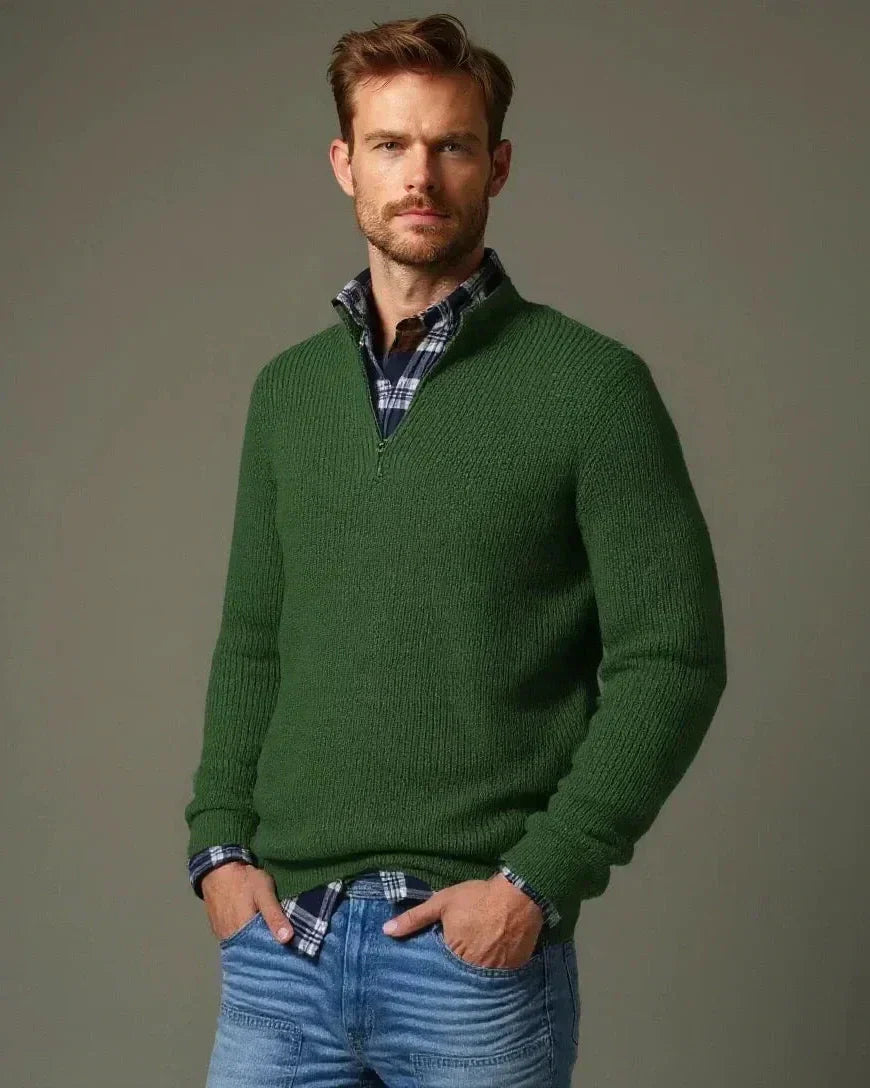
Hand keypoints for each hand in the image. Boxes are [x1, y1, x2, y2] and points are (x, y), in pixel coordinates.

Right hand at [202, 861, 293, 944]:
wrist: (218, 869)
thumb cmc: (243, 879)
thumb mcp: (264, 892)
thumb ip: (274, 915)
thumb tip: (287, 939)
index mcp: (243, 932)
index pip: (262, 952)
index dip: (274, 953)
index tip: (286, 952)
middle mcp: (230, 939)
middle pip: (251, 951)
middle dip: (264, 950)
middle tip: (279, 945)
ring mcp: (222, 935)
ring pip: (242, 947)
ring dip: (254, 945)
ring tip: (268, 939)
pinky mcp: (218, 930)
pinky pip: (234, 941)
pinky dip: (244, 940)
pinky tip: (253, 933)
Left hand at [381, 873, 543, 967]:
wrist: (519, 895)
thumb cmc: (477, 898)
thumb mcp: (442, 902)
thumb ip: (414, 918)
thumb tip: (386, 931)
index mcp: (453, 954)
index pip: (436, 971)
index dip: (433, 968)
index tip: (430, 965)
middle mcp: (472, 970)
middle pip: (456, 978)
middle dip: (451, 976)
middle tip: (448, 970)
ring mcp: (493, 974)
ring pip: (476, 982)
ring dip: (470, 978)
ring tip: (466, 972)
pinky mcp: (512, 972)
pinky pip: (496, 980)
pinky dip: (490, 976)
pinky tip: (488, 966)